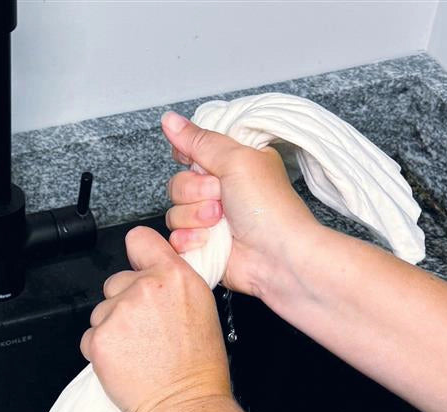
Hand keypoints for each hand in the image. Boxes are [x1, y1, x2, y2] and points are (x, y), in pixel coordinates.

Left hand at [80, 226, 230, 411]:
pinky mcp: (99, 339)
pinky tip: (125, 362)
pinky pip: (91, 337)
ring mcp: (119, 312)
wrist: (185, 404)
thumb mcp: (201, 309)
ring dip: (112, 328)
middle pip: (116, 282)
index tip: (137, 265)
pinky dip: (102, 350)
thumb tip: (154, 277)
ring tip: (137, 351)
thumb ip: (173, 285)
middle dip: (124, 302)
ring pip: (101, 311)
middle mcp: (145, 288)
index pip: (139, 239)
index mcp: (175, 276)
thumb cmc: (198, 367)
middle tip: (145, 330)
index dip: (137, 254)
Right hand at [161, 110, 322, 302]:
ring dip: (194, 217)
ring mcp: (209, 220)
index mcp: (231, 164)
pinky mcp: (202, 245)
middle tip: (220, 197)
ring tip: (220, 222)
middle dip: (195, 191)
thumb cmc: (268, 208)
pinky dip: (189, 240)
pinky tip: (208, 241)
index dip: (188, 157)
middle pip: (178, 183)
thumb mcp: (236, 159)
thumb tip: (169, 119)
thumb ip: (199, 140)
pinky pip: (175, 238)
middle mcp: (218, 191)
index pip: (192, 152)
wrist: (276, 257)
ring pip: (174, 212)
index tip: (199, 164)